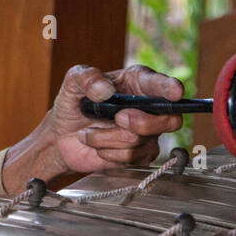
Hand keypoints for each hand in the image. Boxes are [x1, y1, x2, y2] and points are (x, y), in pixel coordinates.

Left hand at [2, 64, 184, 192]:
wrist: (62, 136)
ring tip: (90, 132)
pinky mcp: (140, 154)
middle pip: (169, 120)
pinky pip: (131, 158)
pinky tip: (98, 145)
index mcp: (138, 82)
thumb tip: (104, 89)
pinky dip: (107, 152)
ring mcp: (147, 133)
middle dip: (141, 122)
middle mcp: (149, 107)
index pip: (162, 85)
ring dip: (106, 138)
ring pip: (140, 141)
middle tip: (117, 117)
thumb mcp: (72, 83)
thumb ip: (85, 77)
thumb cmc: (73, 104)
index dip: (170, 88)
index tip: (174, 92)